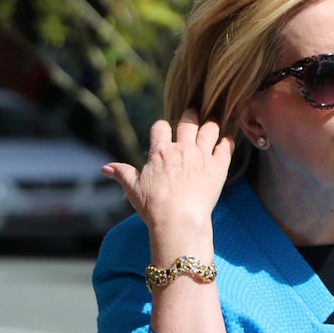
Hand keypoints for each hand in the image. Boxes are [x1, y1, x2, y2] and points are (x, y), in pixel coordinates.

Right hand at [102, 109, 234, 230]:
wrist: (178, 220)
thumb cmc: (154, 207)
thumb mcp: (134, 189)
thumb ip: (123, 174)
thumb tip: (105, 168)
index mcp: (160, 151)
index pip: (161, 126)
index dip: (163, 126)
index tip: (166, 130)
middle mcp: (182, 149)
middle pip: (188, 122)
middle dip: (190, 115)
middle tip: (193, 112)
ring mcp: (202, 156)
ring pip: (209, 129)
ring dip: (210, 125)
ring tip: (212, 124)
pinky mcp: (218, 167)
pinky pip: (226, 147)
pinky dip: (227, 142)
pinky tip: (227, 140)